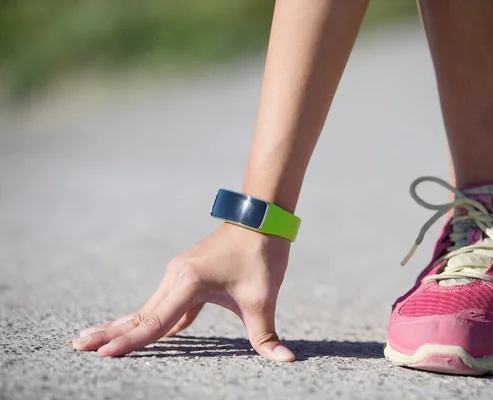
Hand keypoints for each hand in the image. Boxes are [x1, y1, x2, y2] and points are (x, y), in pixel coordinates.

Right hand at [73, 223, 294, 361]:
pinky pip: (168, 303)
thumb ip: (266, 334)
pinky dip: (156, 319)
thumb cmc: (261, 256)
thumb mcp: (262, 298)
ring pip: (151, 307)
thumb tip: (285, 361)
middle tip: (79, 345)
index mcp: (188, 281)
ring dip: (128, 325)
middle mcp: (177, 275)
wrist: (262, 219)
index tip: (102, 353)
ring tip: (101, 340)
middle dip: (111, 331)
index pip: (155, 321)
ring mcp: (180, 273)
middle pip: (141, 313)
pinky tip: (152, 334)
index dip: (130, 341)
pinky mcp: (189, 274)